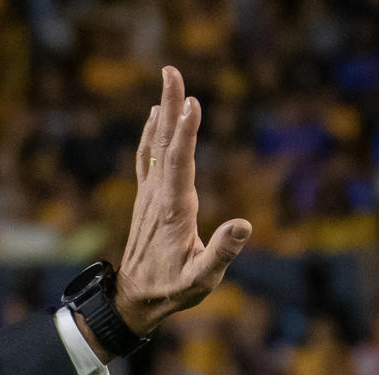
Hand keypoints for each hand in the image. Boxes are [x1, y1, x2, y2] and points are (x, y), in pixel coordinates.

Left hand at [113, 66, 251, 335]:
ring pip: (153, 146)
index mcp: (174, 211)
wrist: (133, 300)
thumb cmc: (172, 291)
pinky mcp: (146, 200)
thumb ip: (221, 252)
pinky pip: (147, 157)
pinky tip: (155, 116)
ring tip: (168, 81)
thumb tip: (244, 225)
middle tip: (172, 71)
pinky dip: (151, 134)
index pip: (180, 163)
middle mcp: (158, 197)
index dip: (185, 133)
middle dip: (170, 106)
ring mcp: (149, 196)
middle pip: (163, 144)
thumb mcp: (201, 279)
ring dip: (162, 112)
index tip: (192, 103)